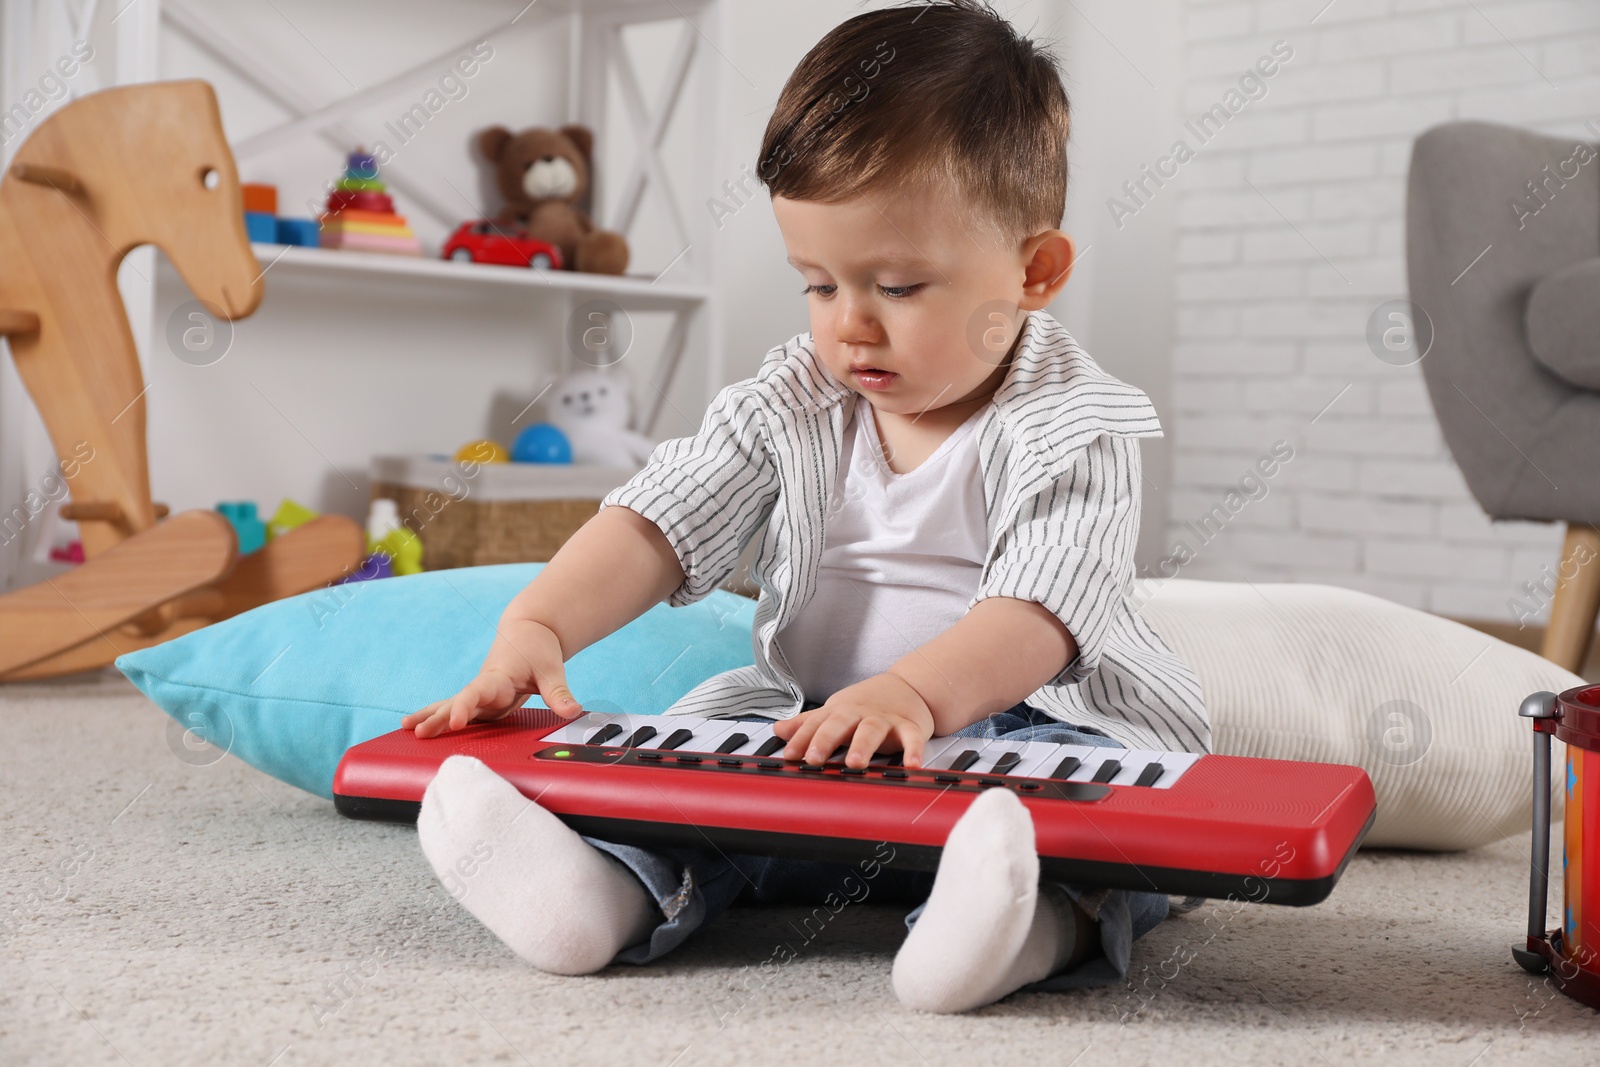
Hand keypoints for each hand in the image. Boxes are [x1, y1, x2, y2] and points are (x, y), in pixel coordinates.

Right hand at [401, 618, 581, 738]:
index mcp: (498, 677)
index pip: (477, 693)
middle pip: (457, 701)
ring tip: (407, 729)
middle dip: (437, 717)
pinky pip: (458, 710)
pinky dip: (440, 718)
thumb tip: (572, 711)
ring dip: (431, 716)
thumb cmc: (537, 648)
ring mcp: (480, 694)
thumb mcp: (552, 669)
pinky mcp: (482, 700)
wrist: (528, 630)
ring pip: (451, 704)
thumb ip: (559, 692)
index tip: (454, 721)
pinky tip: (423, 728)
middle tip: (418, 732)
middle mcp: (484, 686)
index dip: (465, 706)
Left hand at [770, 672, 935, 768]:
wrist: (909, 685)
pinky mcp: (909, 726)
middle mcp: (859, 714)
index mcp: (839, 711)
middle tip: (813, 759)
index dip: (801, 739)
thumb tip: (778, 730)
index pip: (815, 724)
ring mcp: (885, 719)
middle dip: (825, 741)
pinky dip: (913, 751)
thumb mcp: (835, 710)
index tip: (789, 756)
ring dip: (863, 746)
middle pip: (840, 724)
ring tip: (855, 764)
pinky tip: (911, 766)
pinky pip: (911, 738)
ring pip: (872, 731)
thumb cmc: (867, 703)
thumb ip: (807, 723)